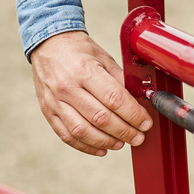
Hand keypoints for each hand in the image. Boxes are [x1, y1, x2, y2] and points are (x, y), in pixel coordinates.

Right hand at [30, 31, 152, 155]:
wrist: (48, 44)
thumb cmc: (79, 50)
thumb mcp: (103, 57)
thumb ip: (120, 80)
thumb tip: (139, 102)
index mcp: (84, 70)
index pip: (114, 99)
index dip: (133, 114)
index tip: (145, 123)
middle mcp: (67, 87)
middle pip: (100, 118)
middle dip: (125, 131)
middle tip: (138, 137)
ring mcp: (55, 101)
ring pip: (83, 131)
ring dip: (106, 141)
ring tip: (121, 143)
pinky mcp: (48, 111)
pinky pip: (67, 135)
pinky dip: (86, 146)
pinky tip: (101, 148)